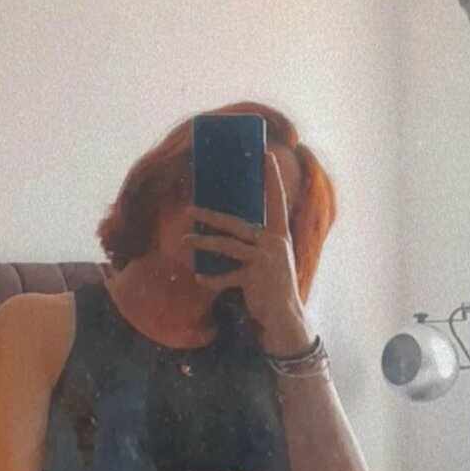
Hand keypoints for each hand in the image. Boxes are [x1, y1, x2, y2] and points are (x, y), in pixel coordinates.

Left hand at [185, 153, 311, 354]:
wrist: (285, 315)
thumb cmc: (273, 284)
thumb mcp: (270, 258)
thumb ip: (256, 242)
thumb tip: (229, 226)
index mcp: (279, 234)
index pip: (276, 200)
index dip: (272, 178)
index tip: (267, 155)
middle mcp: (274, 243)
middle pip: (236, 223)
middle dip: (211, 215)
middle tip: (190, 209)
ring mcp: (264, 260)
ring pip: (227, 246)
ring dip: (203, 243)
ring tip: (184, 242)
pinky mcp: (254, 278)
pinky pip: (226, 276)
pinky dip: (212, 278)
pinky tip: (199, 277)